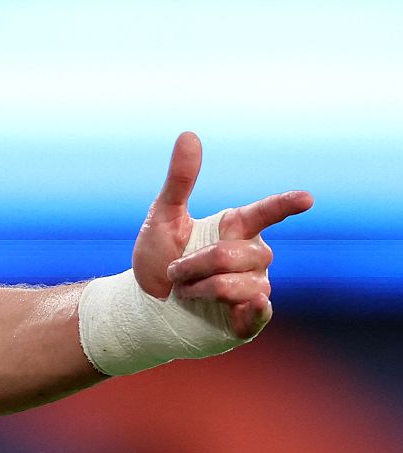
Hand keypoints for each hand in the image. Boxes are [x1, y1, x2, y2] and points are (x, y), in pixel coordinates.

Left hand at [131, 131, 313, 340]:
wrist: (145, 304)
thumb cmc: (158, 258)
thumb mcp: (163, 216)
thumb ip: (180, 180)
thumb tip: (189, 134)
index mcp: (235, 228)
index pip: (266, 213)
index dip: (284, 205)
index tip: (306, 199)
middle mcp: (251, 256)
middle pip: (238, 255)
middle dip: (197, 264)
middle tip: (175, 273)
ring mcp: (254, 287)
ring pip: (242, 284)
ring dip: (201, 288)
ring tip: (186, 292)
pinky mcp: (249, 318)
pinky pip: (260, 311)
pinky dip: (250, 309)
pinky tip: (245, 306)